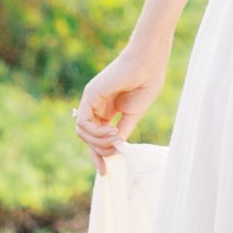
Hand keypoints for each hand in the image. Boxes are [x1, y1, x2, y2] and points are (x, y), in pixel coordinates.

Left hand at [74, 40, 166, 174]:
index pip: (95, 136)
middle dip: (96, 153)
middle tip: (108, 163)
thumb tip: (115, 149)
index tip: (105, 171)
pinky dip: (96, 133)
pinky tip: (111, 132)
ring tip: (116, 139)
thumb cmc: (147, 81)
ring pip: (83, 133)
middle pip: (87, 137)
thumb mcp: (133, 114)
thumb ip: (122, 130)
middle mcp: (96, 105)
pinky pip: (84, 123)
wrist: (148, 62)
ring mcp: (91, 100)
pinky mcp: (90, 95)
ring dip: (98, 143)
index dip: (99, 154)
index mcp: (107, 109)